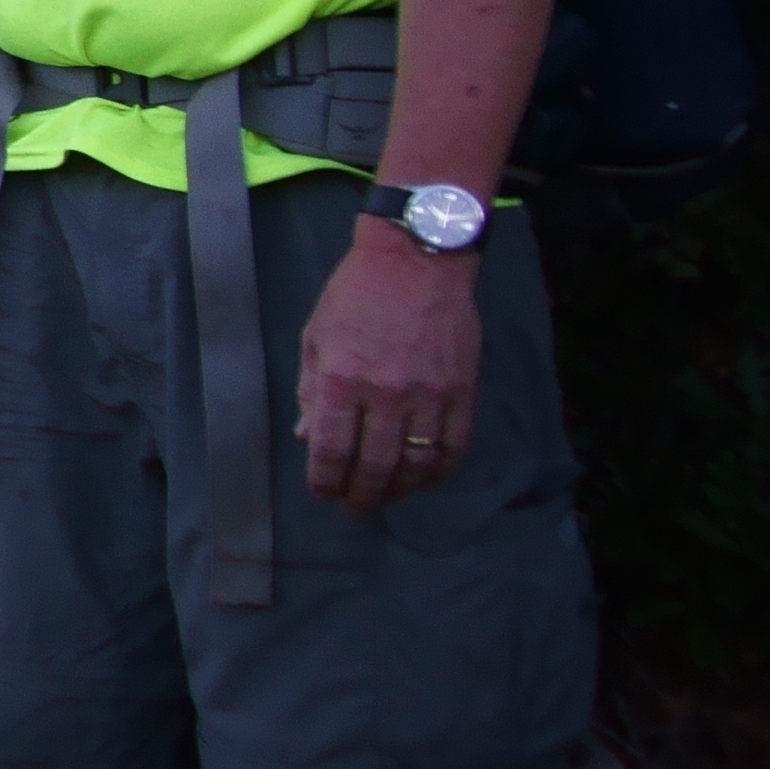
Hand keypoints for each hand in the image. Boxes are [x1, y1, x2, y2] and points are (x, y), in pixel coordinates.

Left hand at [296, 223, 479, 510]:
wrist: (418, 260)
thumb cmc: (357, 294)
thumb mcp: (317, 335)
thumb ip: (311, 389)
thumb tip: (307, 437)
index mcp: (343, 379)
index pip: (332, 450)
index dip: (326, 481)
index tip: (323, 493)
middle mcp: (387, 394)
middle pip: (374, 467)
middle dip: (360, 496)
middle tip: (353, 508)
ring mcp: (429, 395)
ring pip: (417, 465)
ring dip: (398, 490)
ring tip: (385, 497)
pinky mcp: (462, 392)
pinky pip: (453, 447)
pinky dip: (438, 472)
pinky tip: (424, 478)